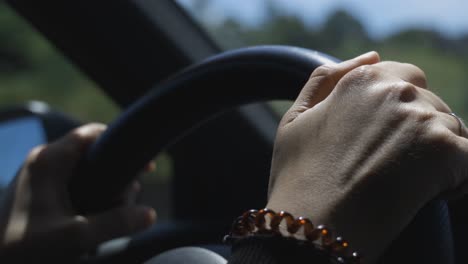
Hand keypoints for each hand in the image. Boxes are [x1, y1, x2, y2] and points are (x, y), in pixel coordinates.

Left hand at [0, 123, 155, 261]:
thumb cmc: (22, 248)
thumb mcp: (75, 237)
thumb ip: (115, 223)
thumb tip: (149, 215)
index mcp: (49, 160)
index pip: (93, 133)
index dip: (122, 143)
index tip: (145, 166)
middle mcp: (43, 161)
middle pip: (92, 153)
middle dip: (116, 176)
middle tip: (128, 200)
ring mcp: (38, 177)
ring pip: (84, 171)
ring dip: (105, 189)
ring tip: (115, 214)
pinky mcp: (37, 193)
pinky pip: (73, 186)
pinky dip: (90, 197)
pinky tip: (96, 220)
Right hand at [267, 52, 466, 261]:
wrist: (311, 224)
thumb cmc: (298, 175)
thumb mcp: (296, 118)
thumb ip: (327, 78)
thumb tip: (372, 54)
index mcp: (362, 80)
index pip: (404, 78)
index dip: (399, 111)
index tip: (386, 140)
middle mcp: (396, 91)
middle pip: (430, 104)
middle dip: (418, 130)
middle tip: (393, 165)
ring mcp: (423, 119)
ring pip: (452, 129)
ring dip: (436, 153)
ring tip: (404, 181)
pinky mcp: (446, 151)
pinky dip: (455, 176)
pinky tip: (427, 192)